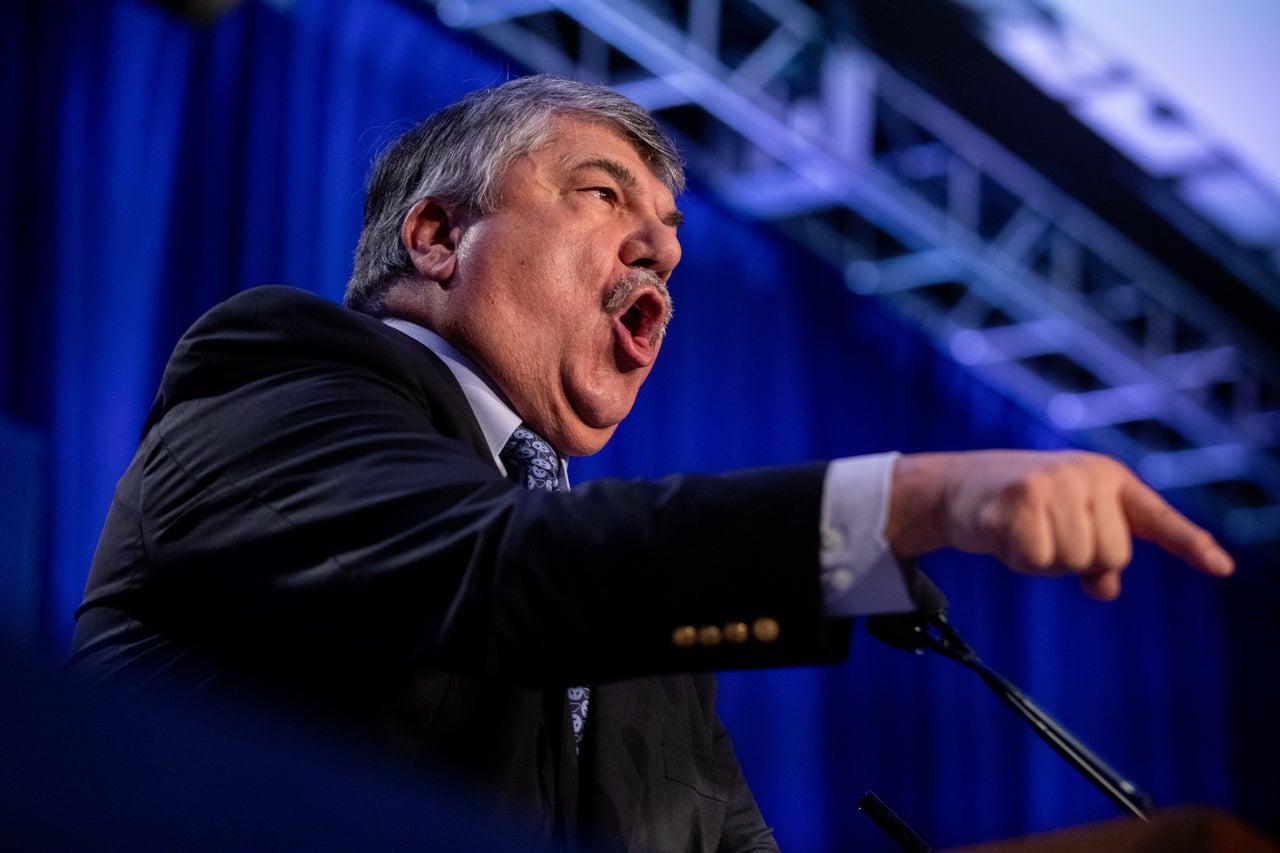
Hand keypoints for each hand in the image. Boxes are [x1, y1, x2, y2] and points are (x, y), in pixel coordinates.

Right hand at [885, 450, 1234, 599]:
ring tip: (1022, 533)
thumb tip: (1106, 588)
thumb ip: (1097, 555)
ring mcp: (1054, 484)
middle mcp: (1087, 475)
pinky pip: (1037, 558)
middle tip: (1044, 536)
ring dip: (1044, 560)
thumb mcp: (1066, 525)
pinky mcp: (1020, 499)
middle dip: (1077, 560)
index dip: (1190, 544)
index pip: (1157, 518)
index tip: (1222, 568)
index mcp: (1108, 478)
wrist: (957, 487)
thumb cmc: (1019, 510)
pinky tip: (1003, 534)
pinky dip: (1019, 559)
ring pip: (1074, 560)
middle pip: (1111, 555)